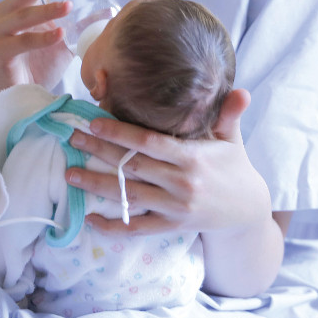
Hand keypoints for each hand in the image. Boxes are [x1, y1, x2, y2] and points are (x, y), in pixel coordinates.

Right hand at [0, 0, 75, 96]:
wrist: (19, 97)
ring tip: (68, 7)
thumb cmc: (39, 65)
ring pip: (21, 13)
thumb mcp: (64, 41)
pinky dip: (40, 37)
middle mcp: (4, 13)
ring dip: (47, 8)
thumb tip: (107, 11)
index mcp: (18, 4)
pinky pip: (19, 41)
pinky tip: (59, 35)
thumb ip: (79, 24)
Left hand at [66, 89, 271, 236]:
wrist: (248, 210)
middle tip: (72, 139)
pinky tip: (90, 218)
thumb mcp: (232, 138)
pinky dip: (113, 226)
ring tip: (70, 174)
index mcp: (193, 158)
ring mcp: (175, 207)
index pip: (150, 142)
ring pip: (129, 195)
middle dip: (99, 152)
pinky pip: (137, 227)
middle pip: (132, 165)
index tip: (94, 121)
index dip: (120, 132)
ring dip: (97, 185)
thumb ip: (230, 114)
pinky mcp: (171, 226)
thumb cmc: (234, 166)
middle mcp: (181, 183)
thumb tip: (241, 90)